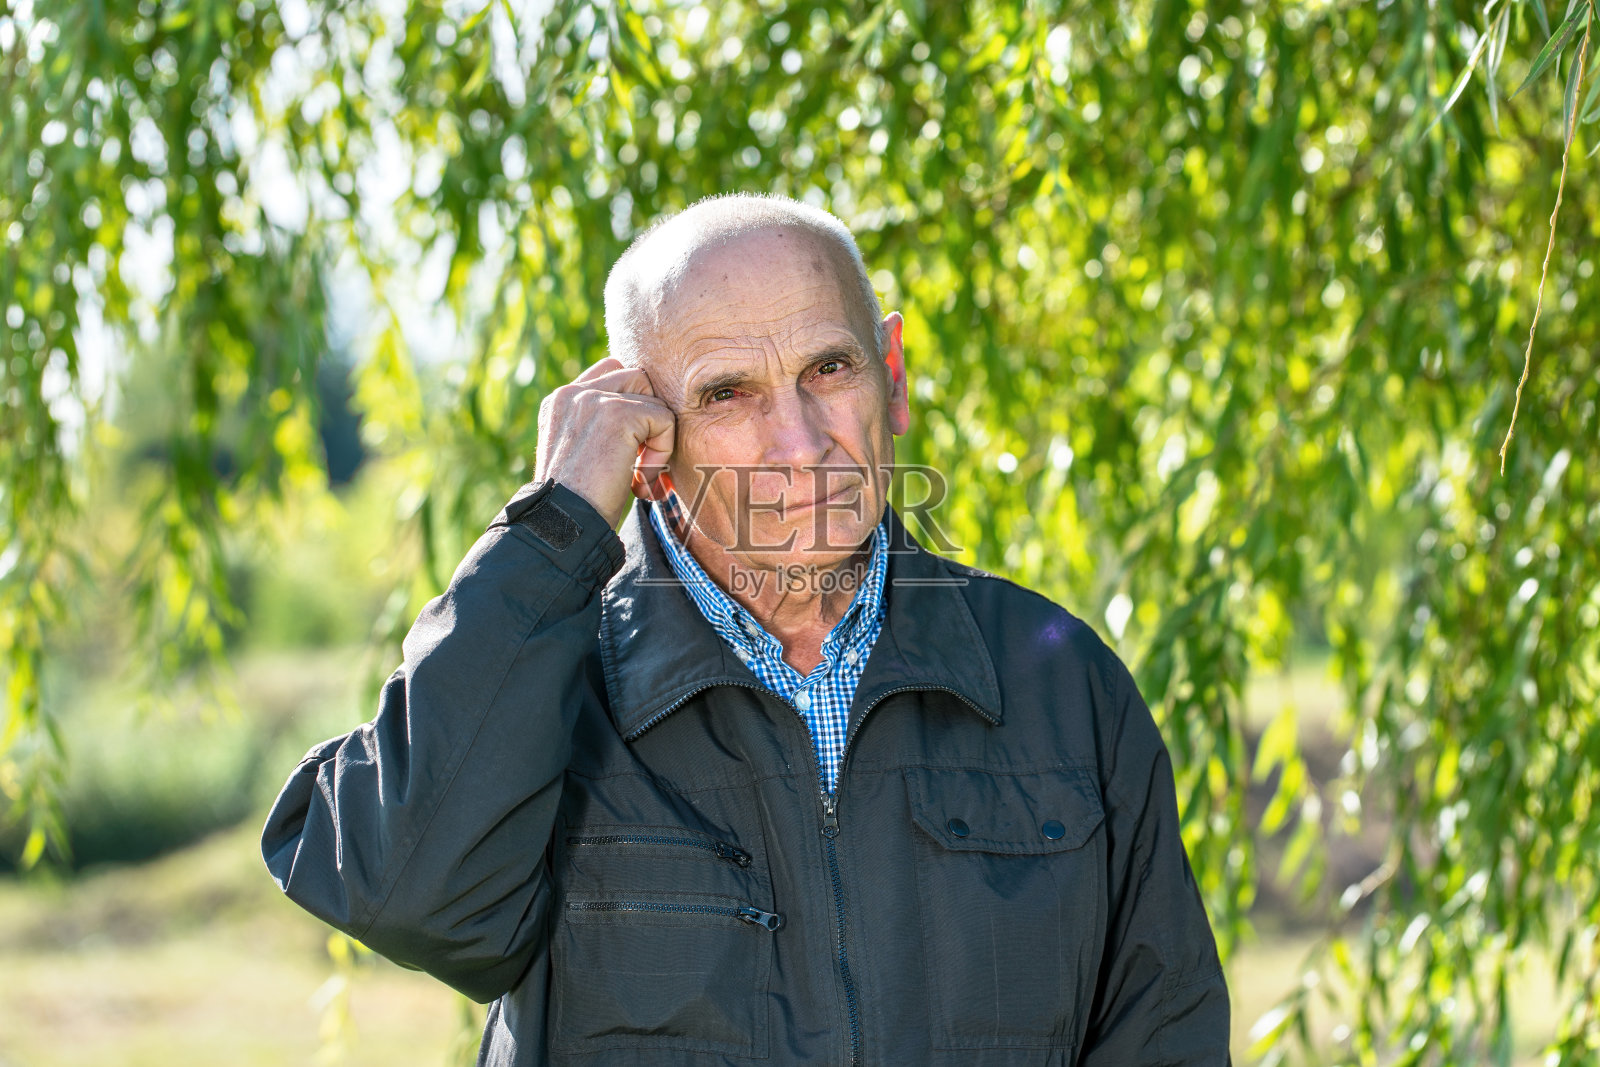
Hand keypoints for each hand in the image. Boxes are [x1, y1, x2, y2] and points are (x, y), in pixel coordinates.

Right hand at [533, 357, 675, 527]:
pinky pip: (665, 419)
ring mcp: (594, 400)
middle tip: (640, 463)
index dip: (633, 403)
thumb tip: (643, 421)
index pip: (611, 371)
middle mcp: (572, 394)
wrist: (562, 525)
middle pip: (638, 379)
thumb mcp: (580, 455)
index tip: (630, 448)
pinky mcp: (618, 415)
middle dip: (649, 418)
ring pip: (654, 400)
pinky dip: (662, 454)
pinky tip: (641, 482)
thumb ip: (599, 427)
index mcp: (560, 402)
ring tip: (640, 479)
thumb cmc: (575, 504)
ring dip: (658, 442)